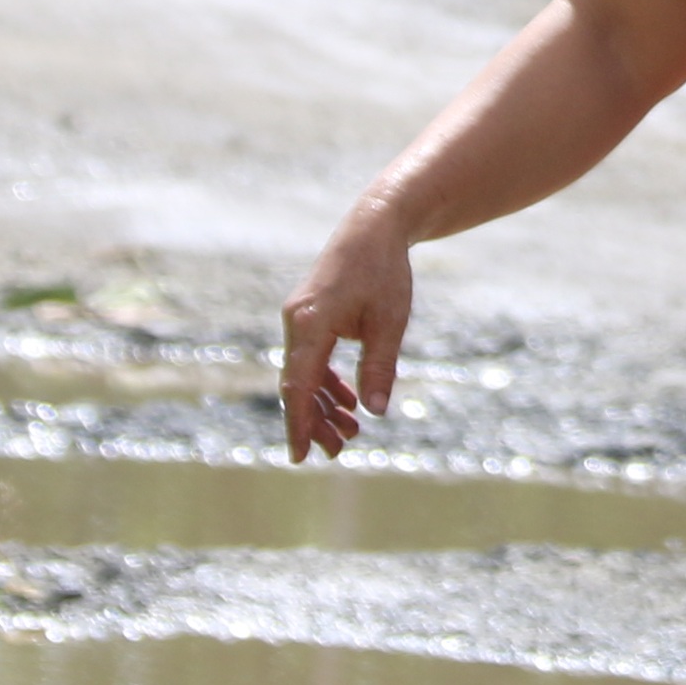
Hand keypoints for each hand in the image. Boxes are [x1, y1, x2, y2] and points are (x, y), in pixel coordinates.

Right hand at [279, 194, 417, 460]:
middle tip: (338, 451)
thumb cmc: (384, 273)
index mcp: (310, 324)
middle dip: (315, 421)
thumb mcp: (389, 323)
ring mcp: (300, 320)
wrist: (374, 227)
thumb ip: (379, 368)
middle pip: (298, 385)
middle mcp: (296, 323)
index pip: (299, 386)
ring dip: (324, 404)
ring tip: (350, 431)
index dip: (299, 424)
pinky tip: (349, 401)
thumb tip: (375, 412)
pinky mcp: (310, 317)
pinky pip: (312, 359)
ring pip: (304, 374)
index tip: (299, 456)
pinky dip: (327, 382)